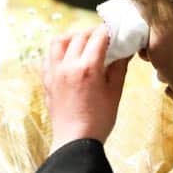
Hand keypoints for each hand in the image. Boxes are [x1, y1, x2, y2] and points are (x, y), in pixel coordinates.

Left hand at [43, 25, 128, 153]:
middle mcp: (68, 66)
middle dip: (93, 33)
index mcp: (88, 68)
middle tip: (104, 38)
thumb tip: (125, 51)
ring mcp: (54, 72)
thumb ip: (119, 68)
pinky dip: (59, 51)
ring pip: (59, 41)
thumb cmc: (98, 120)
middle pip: (79, 36)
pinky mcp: (47, 80)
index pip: (98, 37)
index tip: (115, 32)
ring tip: (83, 43)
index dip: (109, 31)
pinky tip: (69, 57)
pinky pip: (49, 56)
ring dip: (72, 37)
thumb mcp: (115, 93)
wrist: (75, 141)